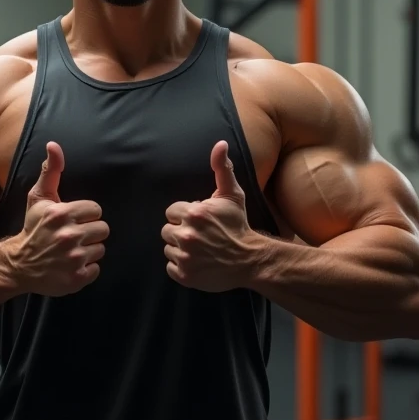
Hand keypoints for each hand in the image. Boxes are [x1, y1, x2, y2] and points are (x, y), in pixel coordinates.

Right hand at [8, 142, 109, 296]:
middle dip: (90, 232)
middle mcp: (68, 236)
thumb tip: (54, 145)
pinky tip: (71, 265)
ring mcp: (73, 259)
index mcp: (61, 214)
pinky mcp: (76, 279)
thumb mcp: (38, 198)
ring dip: (88, 251)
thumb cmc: (33, 229)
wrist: (18, 264)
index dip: (86, 215)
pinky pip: (96, 269)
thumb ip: (51, 171)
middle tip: (74, 236)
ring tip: (71, 251)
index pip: (96, 210)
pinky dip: (86, 269)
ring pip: (100, 249)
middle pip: (103, 229)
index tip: (73, 220)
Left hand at [161, 141, 257, 292]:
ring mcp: (185, 257)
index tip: (200, 222)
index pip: (172, 212)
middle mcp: (186, 235)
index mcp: (193, 213)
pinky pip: (170, 267)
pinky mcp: (185, 275)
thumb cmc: (238, 225)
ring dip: (180, 249)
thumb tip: (220, 144)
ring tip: (200, 249)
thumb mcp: (232, 195)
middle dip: (181, 232)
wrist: (251, 259)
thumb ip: (222, 168)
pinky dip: (180, 266)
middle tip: (200, 236)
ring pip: (168, 249)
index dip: (185, 216)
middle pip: (167, 231)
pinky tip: (197, 262)